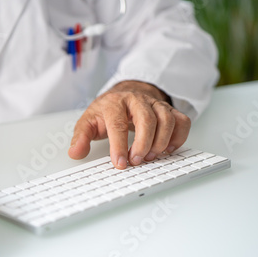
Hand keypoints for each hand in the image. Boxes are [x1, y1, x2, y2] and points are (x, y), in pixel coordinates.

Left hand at [69, 81, 190, 168]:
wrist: (124, 94)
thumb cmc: (107, 110)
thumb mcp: (89, 121)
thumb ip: (81, 137)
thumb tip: (75, 153)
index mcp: (115, 103)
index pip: (118, 123)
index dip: (119, 146)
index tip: (120, 163)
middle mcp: (137, 100)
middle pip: (147, 119)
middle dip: (143, 143)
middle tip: (137, 161)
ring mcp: (155, 104)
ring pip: (167, 119)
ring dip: (161, 142)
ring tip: (151, 157)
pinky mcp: (169, 110)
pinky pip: (182, 121)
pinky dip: (178, 137)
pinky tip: (167, 150)